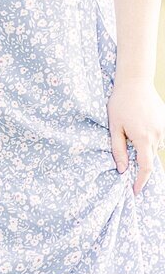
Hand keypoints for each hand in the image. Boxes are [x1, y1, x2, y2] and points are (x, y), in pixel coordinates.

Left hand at [109, 81, 164, 195]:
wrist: (135, 82)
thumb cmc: (120, 104)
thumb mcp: (114, 128)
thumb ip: (118, 150)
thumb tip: (122, 169)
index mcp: (144, 138)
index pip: (145, 167)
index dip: (141, 181)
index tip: (135, 191)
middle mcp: (158, 134)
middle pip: (150, 158)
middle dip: (141, 167)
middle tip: (130, 173)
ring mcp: (164, 127)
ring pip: (155, 148)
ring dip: (145, 151)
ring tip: (133, 143)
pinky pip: (159, 137)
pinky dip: (150, 141)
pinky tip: (140, 132)